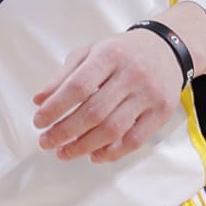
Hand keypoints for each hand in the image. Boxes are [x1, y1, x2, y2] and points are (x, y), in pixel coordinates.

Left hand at [33, 22, 205, 163]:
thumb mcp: (90, 52)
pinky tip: (93, 155)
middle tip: (46, 142)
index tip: (38, 122)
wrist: (167, 49)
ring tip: (64, 152)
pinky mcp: (162, 112)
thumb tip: (39, 100)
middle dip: (64, 132)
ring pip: (112, 130)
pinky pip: (134, 140)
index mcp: (110, 54)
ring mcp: (149, 94)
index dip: (55, 108)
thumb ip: (64, 76)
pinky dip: (111, 153)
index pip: (78, 87)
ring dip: (84, 146)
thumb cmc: (122, 53)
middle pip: (93, 112)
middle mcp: (132, 74)